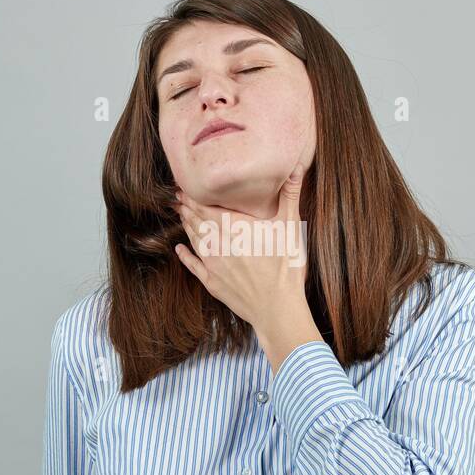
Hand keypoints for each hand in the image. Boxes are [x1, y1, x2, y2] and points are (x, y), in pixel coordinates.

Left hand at [172, 162, 308, 334]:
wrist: (278, 308)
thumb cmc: (286, 267)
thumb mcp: (290, 227)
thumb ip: (290, 195)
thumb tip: (296, 167)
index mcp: (235, 226)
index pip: (207, 207)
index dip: (194, 196)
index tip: (185, 187)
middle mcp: (219, 242)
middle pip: (197, 222)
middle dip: (187, 208)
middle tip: (178, 197)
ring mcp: (213, 264)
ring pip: (194, 240)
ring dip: (186, 226)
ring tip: (181, 215)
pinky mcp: (212, 282)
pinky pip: (193, 265)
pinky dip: (185, 255)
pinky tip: (180, 248)